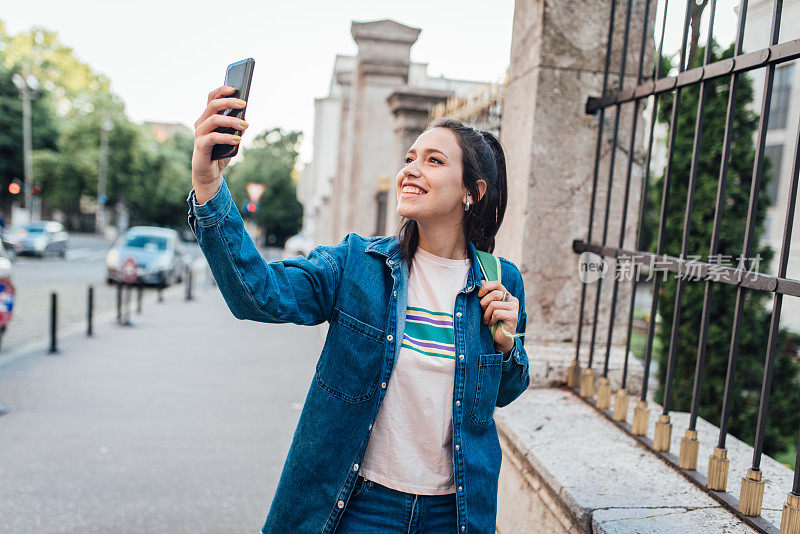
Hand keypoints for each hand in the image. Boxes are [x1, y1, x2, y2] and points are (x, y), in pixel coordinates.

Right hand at [191, 86, 249, 200]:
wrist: (210, 174)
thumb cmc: (220, 154)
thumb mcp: (232, 139)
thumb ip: (237, 129)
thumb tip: (246, 119)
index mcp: (208, 118)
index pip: (212, 98)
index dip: (221, 91)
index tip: (235, 88)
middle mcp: (201, 123)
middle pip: (212, 105)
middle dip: (229, 102)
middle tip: (244, 104)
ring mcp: (199, 133)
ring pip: (214, 119)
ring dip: (231, 120)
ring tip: (245, 125)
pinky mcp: (200, 145)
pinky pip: (213, 137)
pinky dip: (226, 137)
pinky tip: (237, 140)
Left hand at [477, 279, 518, 354]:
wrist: (499, 339)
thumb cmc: (492, 322)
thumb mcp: (486, 307)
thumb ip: (486, 294)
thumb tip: (482, 280)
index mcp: (506, 295)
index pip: (496, 283)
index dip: (486, 287)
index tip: (479, 296)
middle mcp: (512, 299)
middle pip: (494, 294)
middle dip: (484, 304)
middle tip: (483, 313)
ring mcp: (514, 307)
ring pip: (494, 304)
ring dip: (486, 314)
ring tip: (487, 320)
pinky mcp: (514, 316)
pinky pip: (497, 312)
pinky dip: (491, 319)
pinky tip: (493, 323)